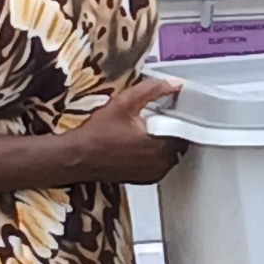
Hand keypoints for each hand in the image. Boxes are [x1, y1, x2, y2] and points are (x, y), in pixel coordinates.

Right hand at [68, 77, 185, 188]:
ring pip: (169, 154)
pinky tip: (140, 144)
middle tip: (157, 118)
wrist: (78, 157)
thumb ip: (152, 90)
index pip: (185, 131)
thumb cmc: (99, 132)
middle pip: (179, 143)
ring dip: (163, 142)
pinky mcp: (144, 180)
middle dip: (171, 130)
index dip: (180, 118)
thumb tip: (176, 84)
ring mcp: (153, 175)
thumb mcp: (125, 103)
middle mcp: (161, 164)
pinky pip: (158, 164)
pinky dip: (154, 154)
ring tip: (147, 130)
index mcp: (160, 146)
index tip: (170, 110)